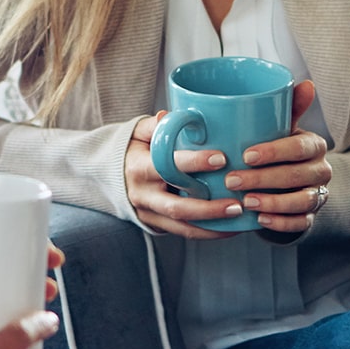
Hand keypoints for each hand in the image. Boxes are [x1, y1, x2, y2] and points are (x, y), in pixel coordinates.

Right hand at [126, 113, 246, 238]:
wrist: (110, 176)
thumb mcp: (138, 133)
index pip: (168, 166)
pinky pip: (183, 232)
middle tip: (237, 203)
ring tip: (239, 217)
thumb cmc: (133, 149)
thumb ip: (155, 125)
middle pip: (177, 207)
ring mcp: (149, 213)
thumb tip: (168, 116)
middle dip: (209, 208)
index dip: (194, 163)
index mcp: (139, 168)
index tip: (221, 158)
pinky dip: (208, 232)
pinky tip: (231, 227)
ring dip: (212, 225)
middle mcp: (143, 195)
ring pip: (182, 226)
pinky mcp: (155, 225)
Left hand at [231, 79, 330, 234]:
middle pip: (297, 176)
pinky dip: (281, 223)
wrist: (290, 180)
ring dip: (273, 202)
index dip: (274, 152)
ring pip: (301, 201)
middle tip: (232, 180)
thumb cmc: (280, 148)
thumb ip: (289, 107)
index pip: (300, 148)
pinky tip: (260, 220)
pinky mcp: (310, 217)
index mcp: (315, 146)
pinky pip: (301, 223)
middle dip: (263, 179)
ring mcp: (317, 195)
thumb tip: (307, 83)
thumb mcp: (282, 128)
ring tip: (246, 202)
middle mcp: (321, 171)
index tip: (245, 155)